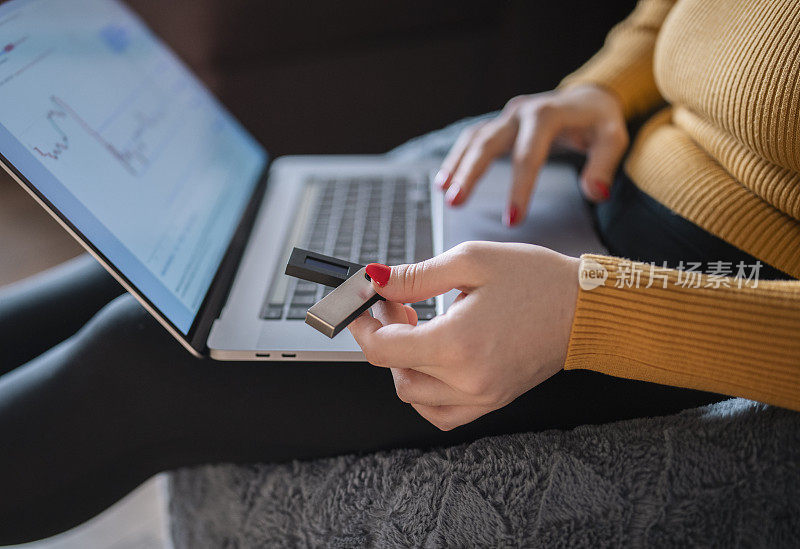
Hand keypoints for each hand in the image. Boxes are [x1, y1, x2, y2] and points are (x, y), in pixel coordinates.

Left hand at [348, 241, 579, 430]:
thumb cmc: (536, 280)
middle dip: (383, 334)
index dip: (362, 324)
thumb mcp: (471, 261)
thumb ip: (416, 275)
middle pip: (393, 371)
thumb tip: (376, 281)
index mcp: (457, 343)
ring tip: (417, 328)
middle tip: (396, 303)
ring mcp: (480, 396)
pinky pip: (440, 413)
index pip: (382, 348)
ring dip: (401, 363)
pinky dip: (424, 392)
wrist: (584, 310)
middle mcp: (466, 379)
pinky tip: (431, 361)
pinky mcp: (491, 401)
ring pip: (413, 395)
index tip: (361, 304)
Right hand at [434, 85, 627, 225]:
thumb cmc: (600, 121)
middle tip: (455, 203)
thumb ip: (604, 166)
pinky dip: (457, 158)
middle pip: (488, 142)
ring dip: (457, 166)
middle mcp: (521, 111)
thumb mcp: (613, 138)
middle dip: (470, 173)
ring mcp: (507, 116)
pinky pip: (472, 139)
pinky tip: (444, 180)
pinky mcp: (500, 123)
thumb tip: (595, 193)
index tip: (512, 221)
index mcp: (547, 114)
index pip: (529, 155)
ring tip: (444, 195)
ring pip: (474, 139)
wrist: (588, 96)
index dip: (519, 188)